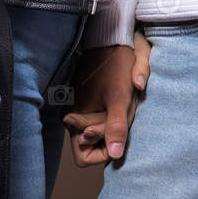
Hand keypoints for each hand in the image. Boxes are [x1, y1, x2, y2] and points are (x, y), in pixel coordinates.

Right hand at [63, 28, 151, 166]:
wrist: (111, 40)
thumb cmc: (116, 67)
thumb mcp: (121, 97)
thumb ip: (116, 127)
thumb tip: (116, 155)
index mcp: (76, 120)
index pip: (84, 158)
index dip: (104, 152)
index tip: (118, 135)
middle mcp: (73, 118)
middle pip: (94, 144)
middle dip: (111, 134)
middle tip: (123, 111)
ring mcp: (80, 110)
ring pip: (99, 130)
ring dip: (113, 122)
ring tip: (123, 102)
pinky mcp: (87, 101)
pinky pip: (101, 117)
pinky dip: (113, 113)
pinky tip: (122, 97)